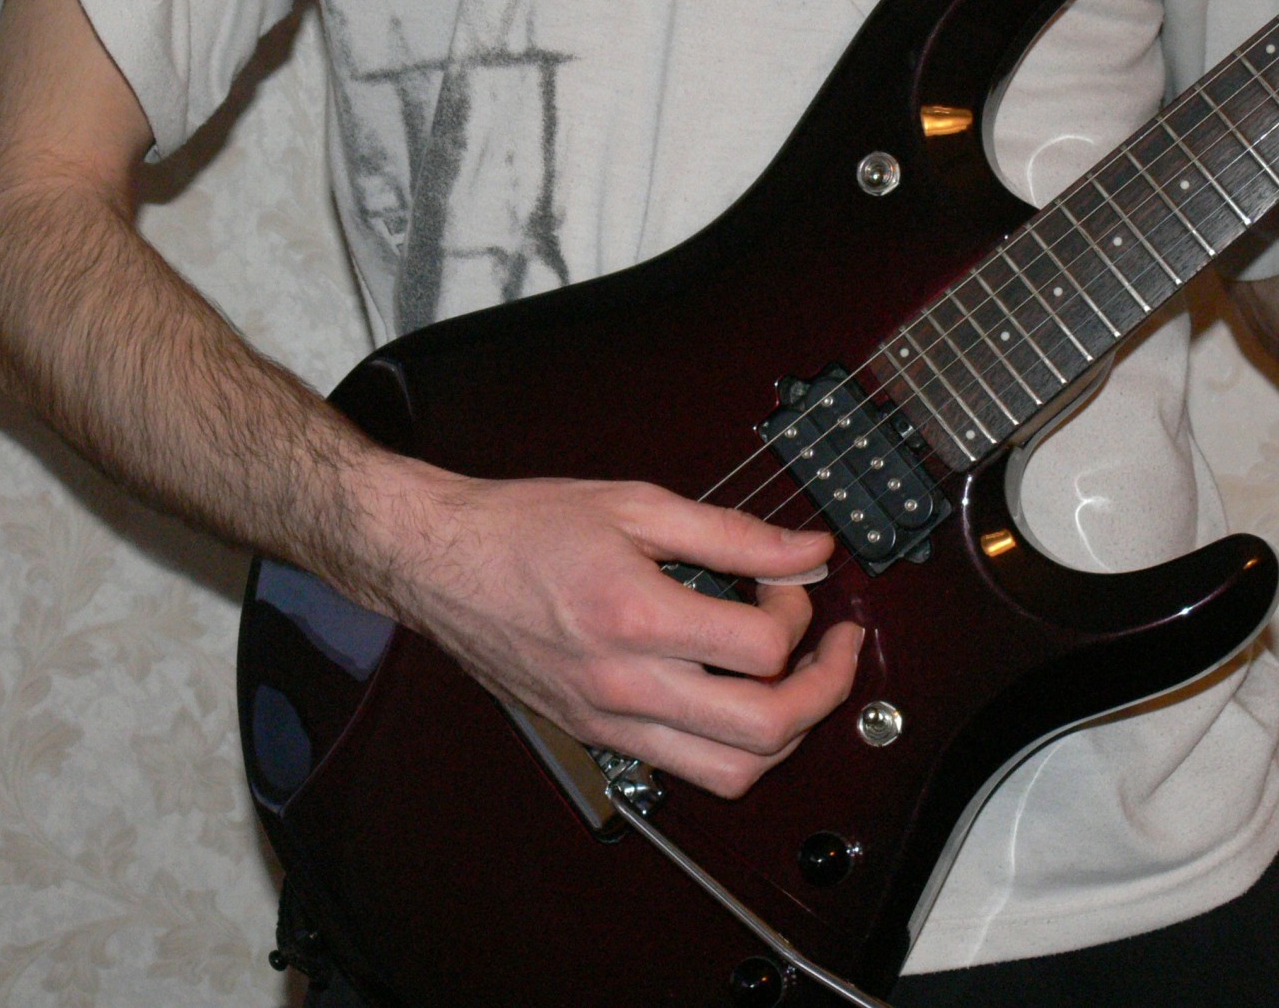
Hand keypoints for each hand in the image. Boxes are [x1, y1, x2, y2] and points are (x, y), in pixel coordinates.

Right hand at [356, 458, 861, 798]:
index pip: (763, 646)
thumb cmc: (525, 528)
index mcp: (635, 617)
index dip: (799, 607)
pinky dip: (733, 745)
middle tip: (838, 647)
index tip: (790, 576)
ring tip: (799, 683)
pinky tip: (738, 695)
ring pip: (733, 774)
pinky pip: (689, 769)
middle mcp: (624, 685)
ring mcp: (611, 722)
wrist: (441, 564)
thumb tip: (809, 551)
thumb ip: (734, 532)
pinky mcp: (600, 736)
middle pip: (765, 731)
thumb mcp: (636, 504)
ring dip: (788, 734)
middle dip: (826, 690)